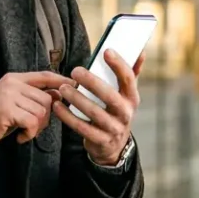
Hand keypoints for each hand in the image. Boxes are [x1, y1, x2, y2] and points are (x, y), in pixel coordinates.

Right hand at [0, 71, 75, 154]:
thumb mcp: (12, 104)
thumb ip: (31, 98)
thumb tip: (59, 96)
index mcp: (14, 79)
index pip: (44, 75)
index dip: (61, 81)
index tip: (74, 86)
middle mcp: (12, 83)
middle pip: (47, 99)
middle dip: (46, 118)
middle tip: (33, 128)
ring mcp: (8, 95)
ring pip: (42, 112)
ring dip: (37, 128)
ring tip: (24, 132)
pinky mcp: (6, 110)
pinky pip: (32, 122)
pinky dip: (30, 134)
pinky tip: (19, 138)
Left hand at [52, 50, 144, 164]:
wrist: (114, 146)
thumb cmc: (116, 112)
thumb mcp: (126, 96)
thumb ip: (131, 74)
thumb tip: (140, 52)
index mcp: (132, 98)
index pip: (128, 79)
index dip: (119, 64)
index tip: (106, 51)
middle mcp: (125, 113)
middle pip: (110, 96)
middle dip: (92, 82)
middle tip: (75, 71)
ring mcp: (113, 128)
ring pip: (94, 113)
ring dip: (77, 99)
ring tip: (63, 89)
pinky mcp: (100, 140)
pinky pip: (81, 127)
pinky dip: (68, 116)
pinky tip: (58, 106)